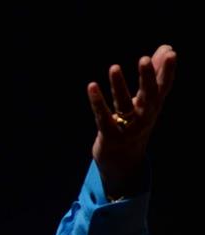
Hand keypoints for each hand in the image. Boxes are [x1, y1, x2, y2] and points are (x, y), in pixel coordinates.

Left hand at [87, 44, 176, 197]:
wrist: (123, 160)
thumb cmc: (135, 122)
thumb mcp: (147, 101)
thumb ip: (155, 74)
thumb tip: (167, 47)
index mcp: (154, 106)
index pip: (164, 87)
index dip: (167, 71)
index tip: (170, 53)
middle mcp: (144, 117)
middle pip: (148, 96)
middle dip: (147, 78)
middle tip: (144, 59)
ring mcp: (128, 128)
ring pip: (124, 105)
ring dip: (119, 86)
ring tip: (114, 67)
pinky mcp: (110, 136)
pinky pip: (103, 117)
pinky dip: (97, 102)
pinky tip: (92, 86)